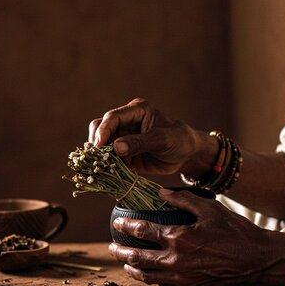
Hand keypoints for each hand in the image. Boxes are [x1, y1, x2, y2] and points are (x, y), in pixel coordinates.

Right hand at [88, 98, 212, 175]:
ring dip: (101, 157)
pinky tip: (111, 174)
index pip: (112, 118)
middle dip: (98, 144)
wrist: (186, 155)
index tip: (99, 146)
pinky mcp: (122, 154)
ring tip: (107, 168)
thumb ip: (139, 142)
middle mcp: (125, 122)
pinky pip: (108, 160)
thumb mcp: (162, 140)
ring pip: (101, 146)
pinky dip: (107, 167)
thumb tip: (116, 147)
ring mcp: (122, 138)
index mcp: (135, 111)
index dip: (103, 131)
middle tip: (100, 159)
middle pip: (99, 129)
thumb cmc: (179, 140)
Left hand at [108, 189, 284, 285]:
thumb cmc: (236, 232)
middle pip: (137, 258)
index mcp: (178, 238)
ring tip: (125, 264)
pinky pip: (164, 285)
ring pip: (147, 277)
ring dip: (132, 270)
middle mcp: (176, 261)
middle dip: (120, 253)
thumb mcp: (209, 208)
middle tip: (111, 247)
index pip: (142, 231)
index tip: (116, 223)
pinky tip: (149, 274)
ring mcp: (182, 278)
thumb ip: (182, 199)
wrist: (259, 260)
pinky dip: (152, 279)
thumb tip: (160, 192)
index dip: (125, 227)